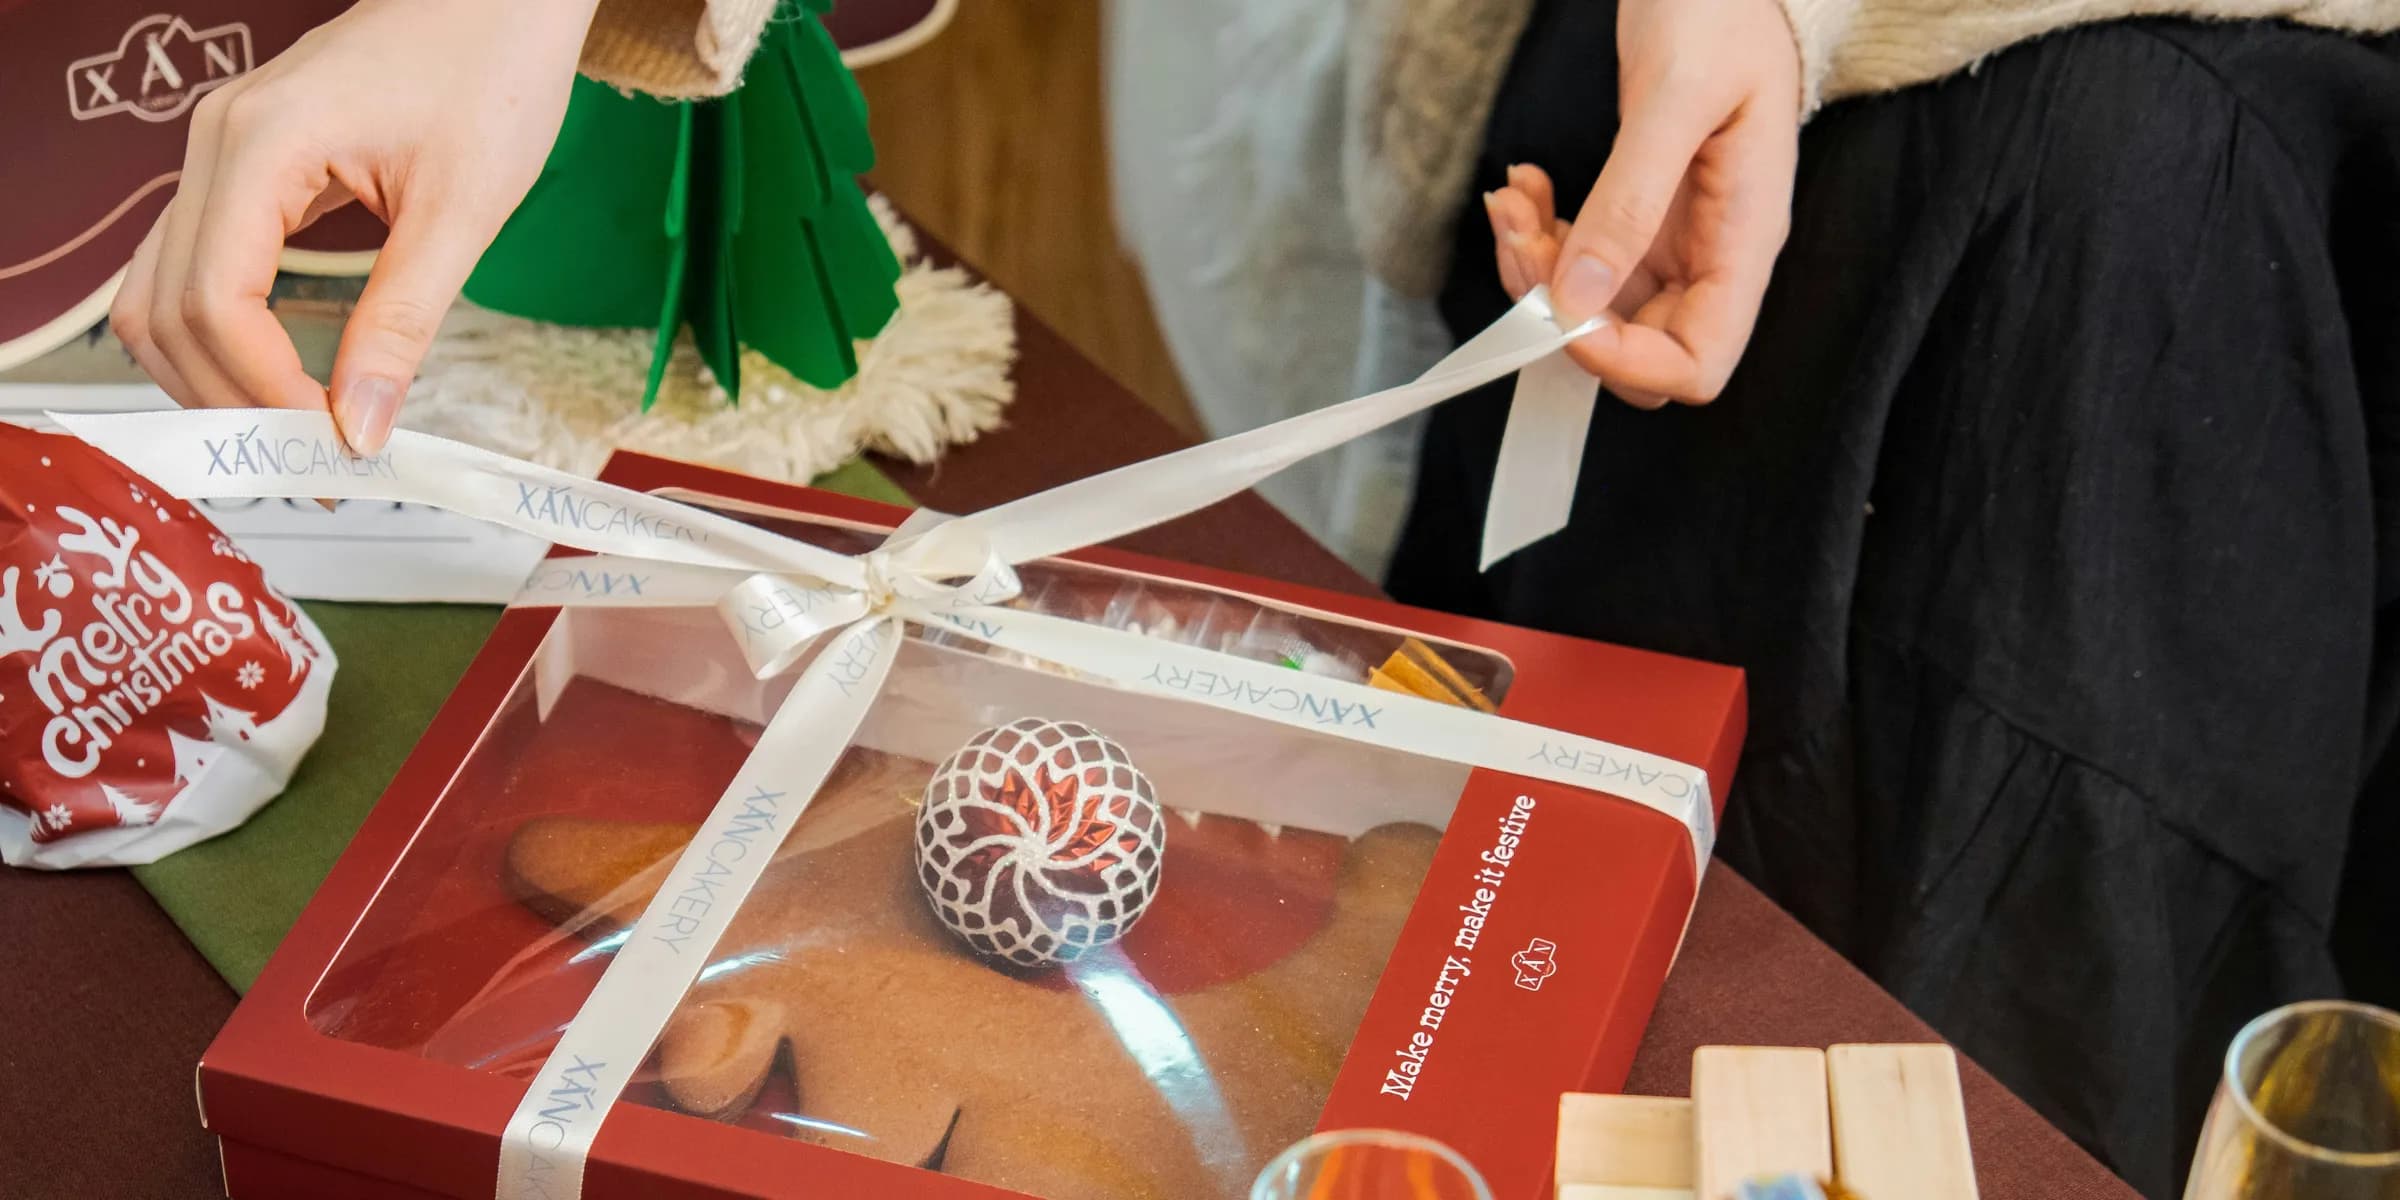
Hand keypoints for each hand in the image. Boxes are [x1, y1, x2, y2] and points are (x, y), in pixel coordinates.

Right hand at [111, 0, 597, 451]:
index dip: (262, 388)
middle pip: (166, 308)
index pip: (217, 299)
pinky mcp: (244, 166)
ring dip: (214, 377)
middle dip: (228, 399)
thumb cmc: (490, 69)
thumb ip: (404, 320)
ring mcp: (219, 152)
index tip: (330, 447)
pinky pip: (196, 267)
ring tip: (298, 435)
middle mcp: (216, 142)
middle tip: (311, 467)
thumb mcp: (463, 208)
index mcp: (264, 141)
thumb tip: (363, 423)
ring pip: (161, 294)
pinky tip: (284, 380)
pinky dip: (224, 335)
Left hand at [1484, 0, 1799, 408]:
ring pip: (1593, 307)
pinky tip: (1528, 187)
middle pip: (1635, 345)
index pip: (1699, 362)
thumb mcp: (1677, 96)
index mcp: (1745, 241)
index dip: (1627, 364)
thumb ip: (1631, 199)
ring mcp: (1674, 241)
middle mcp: (1712, 256)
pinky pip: (1580, 261)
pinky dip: (1540, 235)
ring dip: (1536, 267)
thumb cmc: (1721, 15)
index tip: (1563, 316)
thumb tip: (1579, 295)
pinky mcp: (1639, 218)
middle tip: (1520, 238)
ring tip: (1512, 200)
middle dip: (1561, 312)